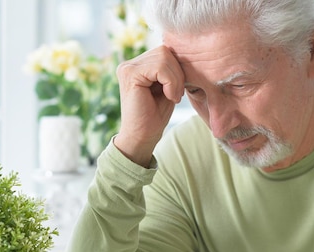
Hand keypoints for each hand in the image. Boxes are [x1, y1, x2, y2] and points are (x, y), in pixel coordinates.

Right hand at [114, 46, 184, 165]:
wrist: (142, 138)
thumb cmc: (155, 116)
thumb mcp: (168, 87)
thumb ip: (171, 69)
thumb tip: (185, 50)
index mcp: (139, 65)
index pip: (165, 51)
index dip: (178, 69)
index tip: (177, 91)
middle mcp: (130, 63)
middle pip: (165, 51)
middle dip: (178, 73)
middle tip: (176, 95)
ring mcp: (127, 67)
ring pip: (164, 56)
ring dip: (175, 79)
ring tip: (172, 96)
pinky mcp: (129, 74)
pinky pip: (160, 66)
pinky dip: (171, 82)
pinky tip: (168, 97)